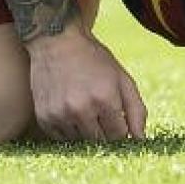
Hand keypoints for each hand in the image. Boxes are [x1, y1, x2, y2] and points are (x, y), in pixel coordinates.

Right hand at [25, 26, 147, 141]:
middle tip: (99, 113)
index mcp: (105, 98)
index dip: (120, 129)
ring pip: (79, 142)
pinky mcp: (44, 117)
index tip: (117, 119)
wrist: (56, 41)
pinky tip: (68, 110)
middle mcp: (81, 109)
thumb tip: (140, 139)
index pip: (119, 136)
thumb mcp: (122, 78)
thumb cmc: (94, 59)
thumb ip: (136, 110)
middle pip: (99, 142)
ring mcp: (60, 114)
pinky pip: (60, 138)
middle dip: (104, 132)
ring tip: (82, 107)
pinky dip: (67, 130)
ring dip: (84, 131)